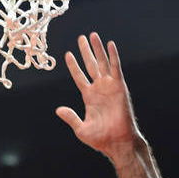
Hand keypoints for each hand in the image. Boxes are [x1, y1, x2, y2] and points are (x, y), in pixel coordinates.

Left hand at [55, 33, 143, 162]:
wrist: (117, 142)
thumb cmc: (101, 139)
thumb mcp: (81, 128)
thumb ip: (70, 117)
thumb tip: (58, 109)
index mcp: (89, 97)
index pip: (79, 76)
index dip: (73, 65)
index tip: (68, 54)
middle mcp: (99, 89)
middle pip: (91, 65)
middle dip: (85, 51)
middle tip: (80, 38)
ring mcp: (109, 86)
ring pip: (102, 63)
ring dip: (97, 49)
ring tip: (92, 35)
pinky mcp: (119, 87)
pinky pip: (116, 68)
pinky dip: (113, 56)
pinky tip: (109, 44)